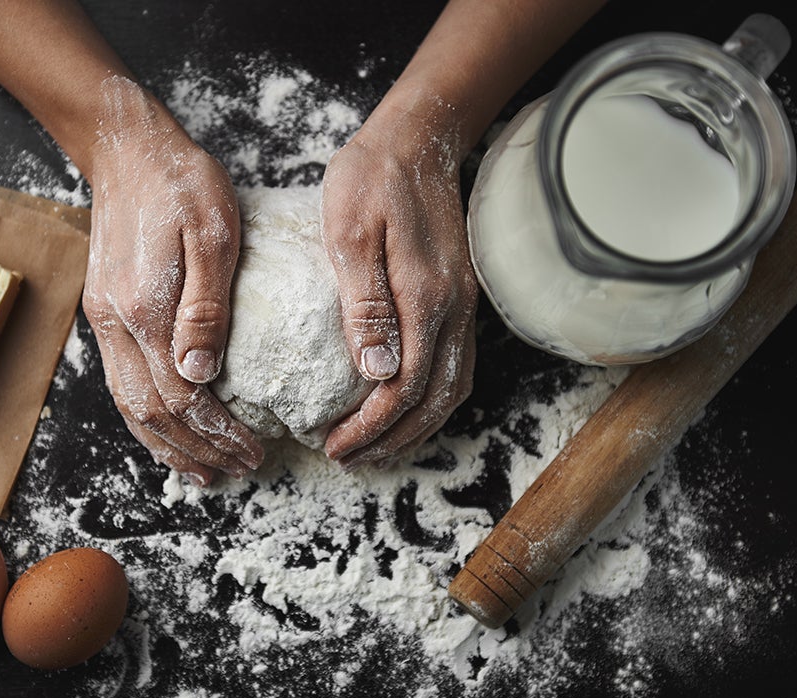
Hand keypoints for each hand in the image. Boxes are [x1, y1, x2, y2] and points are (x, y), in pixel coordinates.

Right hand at [82, 77, 262, 484]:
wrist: (127, 151)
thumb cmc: (182, 185)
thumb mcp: (213, 234)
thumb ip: (205, 307)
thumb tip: (201, 376)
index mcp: (145, 308)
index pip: (182, 397)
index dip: (217, 433)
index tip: (254, 453)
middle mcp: (115, 324)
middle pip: (152, 413)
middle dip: (196, 450)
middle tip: (236, 472)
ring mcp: (103, 320)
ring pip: (129, 405)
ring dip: (165, 445)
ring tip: (200, 472)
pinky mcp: (103, 311)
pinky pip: (120, 382)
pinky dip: (144, 418)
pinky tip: (165, 429)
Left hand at [320, 100, 477, 468]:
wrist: (418, 139)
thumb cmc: (372, 179)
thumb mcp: (350, 232)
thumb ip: (364, 303)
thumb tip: (376, 373)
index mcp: (425, 297)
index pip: (404, 388)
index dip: (370, 427)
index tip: (333, 446)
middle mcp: (453, 310)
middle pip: (433, 401)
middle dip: (391, 440)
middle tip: (349, 458)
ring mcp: (462, 305)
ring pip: (451, 390)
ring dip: (415, 428)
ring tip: (374, 447)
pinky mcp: (459, 297)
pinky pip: (455, 366)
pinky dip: (431, 401)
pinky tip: (403, 406)